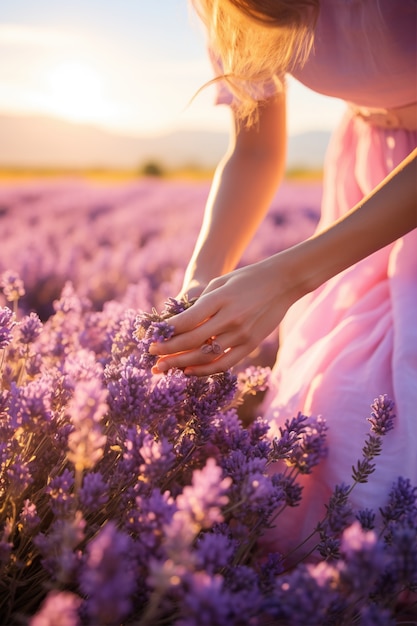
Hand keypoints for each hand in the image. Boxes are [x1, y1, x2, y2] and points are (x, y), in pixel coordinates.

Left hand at [150, 256, 297, 375]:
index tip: (152, 339)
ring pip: (206, 355)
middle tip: (152, 356)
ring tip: (164, 367)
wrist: (283, 281)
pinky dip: (205, 370)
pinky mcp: (251, 344)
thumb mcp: (221, 282)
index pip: (187, 321)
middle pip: (192, 340)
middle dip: (168, 350)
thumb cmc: (246, 278)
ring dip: (182, 363)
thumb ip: (200, 303)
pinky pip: (225, 362)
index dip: (167, 333)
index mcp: (220, 299)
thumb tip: (178, 324)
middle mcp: (230, 318)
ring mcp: (242, 333)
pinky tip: (189, 371)